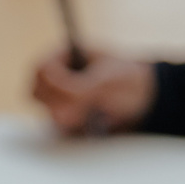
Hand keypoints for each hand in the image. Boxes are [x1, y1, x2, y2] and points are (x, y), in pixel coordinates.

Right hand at [30, 50, 155, 135]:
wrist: (147, 101)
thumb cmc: (129, 82)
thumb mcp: (104, 83)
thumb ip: (77, 95)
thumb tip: (57, 116)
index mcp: (66, 55)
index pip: (40, 69)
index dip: (52, 84)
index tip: (72, 93)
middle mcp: (59, 76)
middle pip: (37, 92)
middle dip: (60, 103)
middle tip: (84, 105)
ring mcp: (61, 97)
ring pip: (46, 112)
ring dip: (68, 116)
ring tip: (92, 112)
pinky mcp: (67, 115)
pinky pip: (57, 126)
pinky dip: (73, 127)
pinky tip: (90, 122)